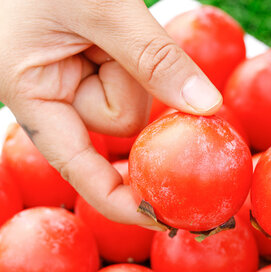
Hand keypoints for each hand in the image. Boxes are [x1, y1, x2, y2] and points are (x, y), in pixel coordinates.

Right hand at [0, 0, 221, 228]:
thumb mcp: (96, 7)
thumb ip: (153, 57)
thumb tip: (208, 108)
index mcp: (32, 95)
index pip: (81, 170)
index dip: (121, 201)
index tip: (164, 220)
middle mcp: (56, 96)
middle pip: (125, 124)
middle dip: (134, 83)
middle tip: (109, 33)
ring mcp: (78, 80)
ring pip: (137, 96)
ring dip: (136, 60)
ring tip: (101, 18)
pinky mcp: (97, 64)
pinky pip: (140, 73)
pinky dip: (140, 54)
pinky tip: (112, 26)